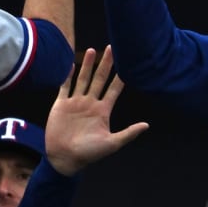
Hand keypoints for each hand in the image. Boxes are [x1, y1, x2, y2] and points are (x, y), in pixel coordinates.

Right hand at [45, 46, 146, 175]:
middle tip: (111, 48)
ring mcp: (75, 103)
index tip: (127, 63)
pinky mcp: (60, 106)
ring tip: (91, 50)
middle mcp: (90, 103)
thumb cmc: (89, 154)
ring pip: (83, 80)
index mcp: (103, 111)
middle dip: (105, 64)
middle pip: (99, 79)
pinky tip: (69, 65)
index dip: (120, 77)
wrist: (65, 159)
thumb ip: (128, 133)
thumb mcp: (111, 144)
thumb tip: (146, 125)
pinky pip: (64, 88)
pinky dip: (66, 77)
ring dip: (87, 65)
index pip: (114, 89)